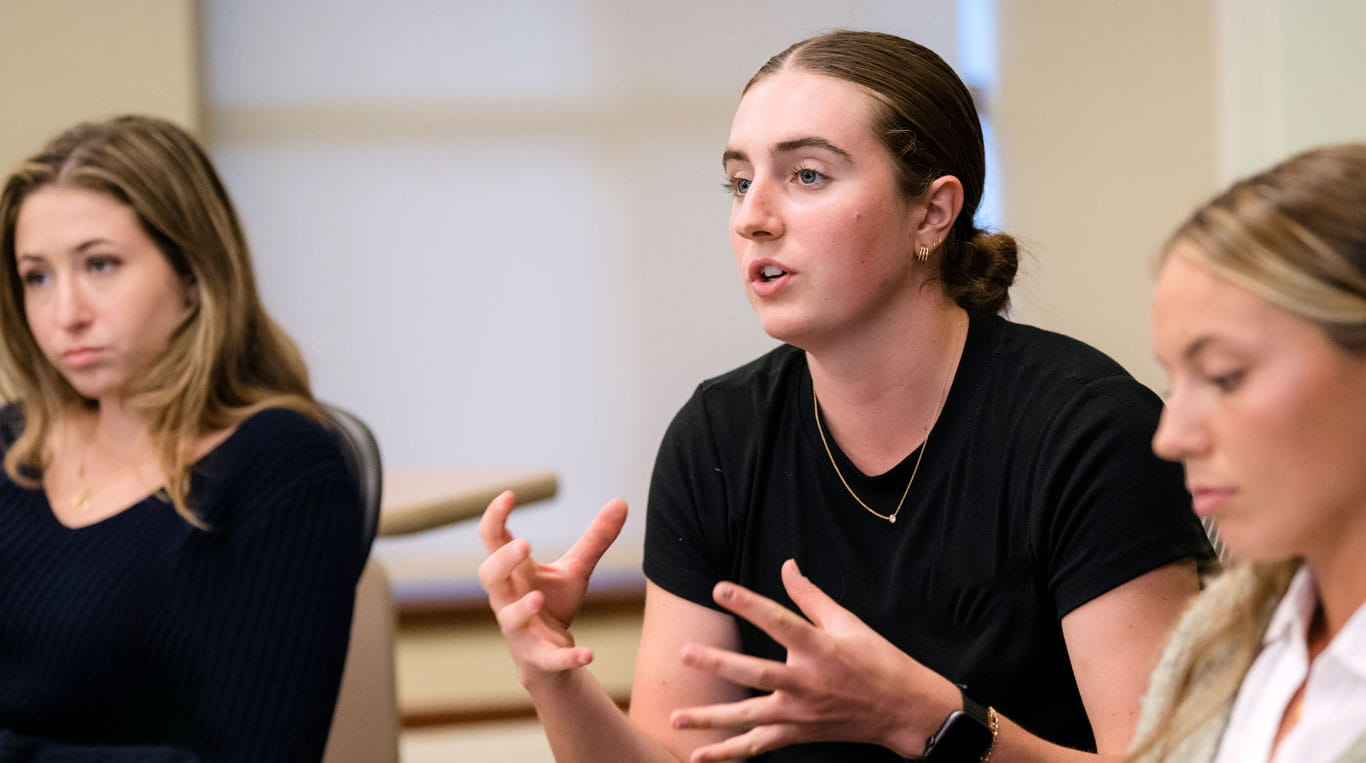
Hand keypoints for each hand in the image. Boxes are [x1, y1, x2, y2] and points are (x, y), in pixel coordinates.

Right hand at [477, 490, 627, 686]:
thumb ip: (595, 539)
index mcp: (514, 573)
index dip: (494, 518)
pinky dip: (566, 657)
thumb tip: (621, 501)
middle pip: (490, 576)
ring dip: (521, 609)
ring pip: (509, 618)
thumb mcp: (575, 570)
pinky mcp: (538, 658)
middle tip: (524, 544)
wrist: (550, 659)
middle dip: (502, 561)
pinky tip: (589, 653)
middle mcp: (508, 599)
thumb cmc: (553, 604)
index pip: (493, 541)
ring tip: (538, 598)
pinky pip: (548, 658)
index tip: (508, 495)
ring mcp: (520, 630)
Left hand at [669, 559, 956, 760]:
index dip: (749, 603)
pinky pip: (758, 746)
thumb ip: (810, 597)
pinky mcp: (799, 734)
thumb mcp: (849, 623)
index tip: (719, 589)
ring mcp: (801, 714)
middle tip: (685, 654)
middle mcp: (807, 683)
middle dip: (718, 664)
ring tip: (676, 717)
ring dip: (711, 719)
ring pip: (749, 717)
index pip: (778, 621)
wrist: (905, 711)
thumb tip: (787, 566)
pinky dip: (728, 752)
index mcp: (820, 648)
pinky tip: (698, 756)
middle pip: (756, 673)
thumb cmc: (879, 660)